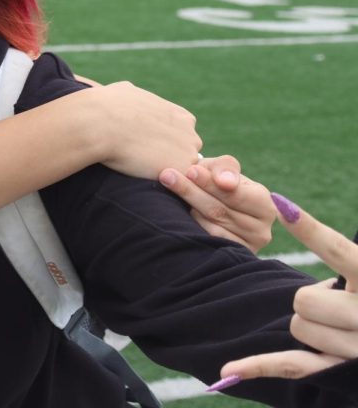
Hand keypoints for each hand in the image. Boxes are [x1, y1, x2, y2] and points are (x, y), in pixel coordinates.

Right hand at [82, 81, 201, 178]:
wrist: (100, 123)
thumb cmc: (107, 106)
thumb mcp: (127, 91)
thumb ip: (137, 98)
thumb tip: (126, 94)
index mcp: (181, 116)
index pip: (182, 134)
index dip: (164, 141)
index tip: (146, 144)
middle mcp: (190, 134)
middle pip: (185, 153)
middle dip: (167, 156)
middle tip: (142, 159)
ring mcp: (188, 153)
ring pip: (179, 169)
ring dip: (164, 170)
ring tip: (139, 169)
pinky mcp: (180, 170)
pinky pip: (174, 182)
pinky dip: (160, 182)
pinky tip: (140, 175)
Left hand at [159, 155, 275, 252]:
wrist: (214, 205)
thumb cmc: (218, 183)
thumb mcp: (222, 170)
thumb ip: (225, 169)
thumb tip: (225, 182)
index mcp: (265, 204)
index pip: (235, 194)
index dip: (210, 182)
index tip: (189, 170)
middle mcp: (261, 230)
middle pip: (220, 210)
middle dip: (191, 191)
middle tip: (167, 176)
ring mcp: (247, 246)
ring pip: (211, 225)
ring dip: (188, 207)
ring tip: (168, 188)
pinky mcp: (231, 256)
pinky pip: (208, 240)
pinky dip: (193, 226)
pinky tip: (179, 214)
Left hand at [217, 196, 356, 386]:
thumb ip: (343, 255)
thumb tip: (282, 207)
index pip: (340, 251)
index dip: (310, 229)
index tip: (280, 204)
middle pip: (304, 298)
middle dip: (313, 300)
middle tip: (337, 307)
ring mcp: (356, 348)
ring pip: (299, 327)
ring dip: (313, 326)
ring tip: (341, 328)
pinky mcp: (339, 370)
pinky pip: (293, 365)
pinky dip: (259, 366)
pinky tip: (229, 369)